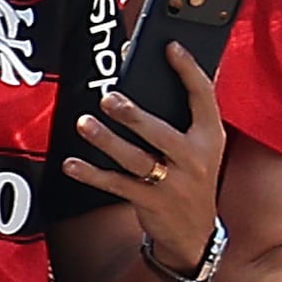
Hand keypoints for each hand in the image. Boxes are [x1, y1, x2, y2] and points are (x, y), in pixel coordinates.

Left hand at [70, 53, 228, 280]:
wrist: (194, 234)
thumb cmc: (192, 177)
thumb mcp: (203, 147)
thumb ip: (189, 115)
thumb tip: (170, 69)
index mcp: (210, 138)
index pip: (203, 98)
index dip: (188, 70)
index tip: (170, 47)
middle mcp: (195, 160)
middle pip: (161, 133)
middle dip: (134, 115)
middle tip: (108, 98)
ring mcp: (173, 184)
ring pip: (135, 159)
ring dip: (107, 141)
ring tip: (84, 123)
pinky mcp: (150, 202)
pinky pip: (116, 185)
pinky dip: (91, 174)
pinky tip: (71, 163)